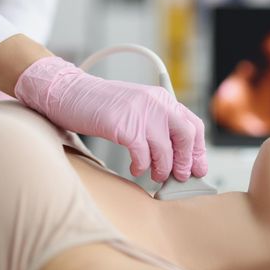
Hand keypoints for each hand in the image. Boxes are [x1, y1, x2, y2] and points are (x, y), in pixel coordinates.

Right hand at [15, 56, 207, 181]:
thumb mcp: (138, 108)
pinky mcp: (124, 125)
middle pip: (186, 136)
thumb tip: (177, 157)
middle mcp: (157, 102)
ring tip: (154, 175)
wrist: (70, 93)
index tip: (198, 167)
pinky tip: (135, 168)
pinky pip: (142, 154)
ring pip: (165, 150)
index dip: (198, 150)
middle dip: (185, 161)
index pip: (194, 124)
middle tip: (179, 176)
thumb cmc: (103, 105)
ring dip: (162, 168)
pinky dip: (141, 166)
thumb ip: (158, 126)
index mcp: (163, 98)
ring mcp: (141, 113)